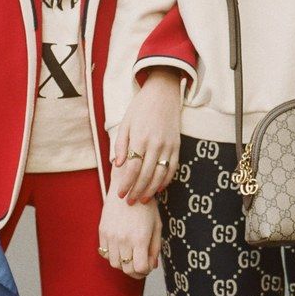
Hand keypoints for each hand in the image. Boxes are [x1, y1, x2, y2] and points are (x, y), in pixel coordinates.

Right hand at [99, 190, 160, 278]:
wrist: (127, 186)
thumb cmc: (146, 206)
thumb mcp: (156, 226)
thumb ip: (155, 248)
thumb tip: (152, 267)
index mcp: (139, 238)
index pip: (140, 268)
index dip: (146, 271)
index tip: (148, 266)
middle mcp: (123, 239)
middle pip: (127, 269)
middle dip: (135, 272)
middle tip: (140, 265)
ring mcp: (111, 236)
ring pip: (114, 264)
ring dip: (123, 264)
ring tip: (130, 257)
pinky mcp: (102, 232)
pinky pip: (105, 253)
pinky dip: (113, 256)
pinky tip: (121, 248)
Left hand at [113, 70, 182, 203]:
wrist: (163, 93)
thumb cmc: (140, 107)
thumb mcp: (125, 123)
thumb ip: (121, 144)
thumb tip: (117, 165)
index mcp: (140, 138)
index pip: (132, 168)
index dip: (126, 184)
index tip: (120, 194)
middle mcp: (155, 143)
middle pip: (146, 175)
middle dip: (137, 191)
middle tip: (130, 202)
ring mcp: (168, 145)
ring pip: (160, 174)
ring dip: (151, 190)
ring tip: (143, 200)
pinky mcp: (177, 145)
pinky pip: (172, 168)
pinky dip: (166, 180)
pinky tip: (158, 188)